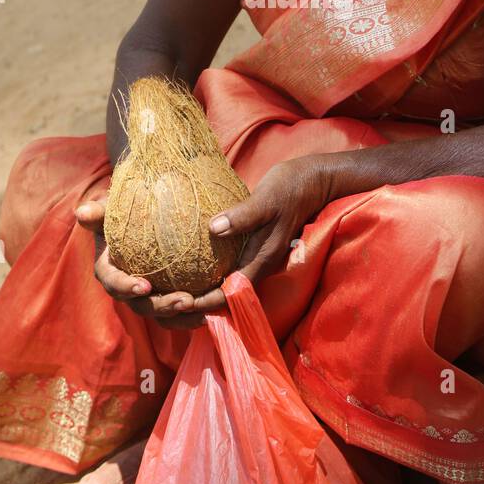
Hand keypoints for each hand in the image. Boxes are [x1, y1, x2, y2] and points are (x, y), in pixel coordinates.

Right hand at [74, 201, 198, 323]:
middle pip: (141, 304)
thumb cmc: (126, 211)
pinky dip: (192, 314)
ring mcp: (148, 296)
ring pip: (161, 314)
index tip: (145, 285)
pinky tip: (210, 311)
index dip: (125, 286)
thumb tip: (81, 212)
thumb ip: (99, 210)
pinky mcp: (166, 297)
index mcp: (109, 270)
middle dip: (161, 306)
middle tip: (185, 300)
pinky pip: (178, 313)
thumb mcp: (112, 208)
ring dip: (180, 316)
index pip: (112, 281)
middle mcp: (127, 288)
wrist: (147, 215)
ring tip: (201, 311)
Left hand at [167, 155, 331, 327]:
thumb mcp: (266, 199)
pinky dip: (213, 269)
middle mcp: (260, 263)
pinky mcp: (255, 245)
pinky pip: (231, 265)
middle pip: (228, 294)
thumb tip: (213, 229)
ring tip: (177, 285)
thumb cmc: (290, 187)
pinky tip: (194, 260)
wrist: (314, 181)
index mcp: (262, 258)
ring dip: (206, 287)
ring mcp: (258, 255)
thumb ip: (243, 216)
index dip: (206, 303)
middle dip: (201, 301)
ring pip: (229, 282)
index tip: (179, 303)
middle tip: (170, 298)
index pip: (231, 293)